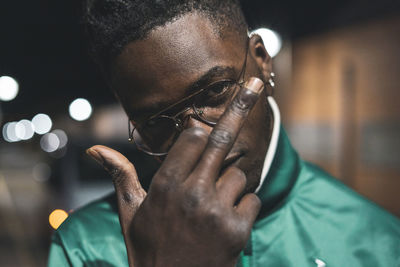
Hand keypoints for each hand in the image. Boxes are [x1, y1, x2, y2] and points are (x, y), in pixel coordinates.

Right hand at [87, 77, 263, 266]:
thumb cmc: (150, 248)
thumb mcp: (131, 212)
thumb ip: (120, 175)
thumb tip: (96, 149)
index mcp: (165, 185)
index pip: (192, 137)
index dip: (198, 133)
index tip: (201, 130)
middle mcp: (193, 193)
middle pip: (220, 140)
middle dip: (238, 109)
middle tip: (254, 85)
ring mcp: (218, 211)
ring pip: (238, 173)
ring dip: (231, 182)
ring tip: (213, 203)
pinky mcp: (239, 229)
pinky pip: (253, 199)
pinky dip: (244, 205)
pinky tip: (226, 220)